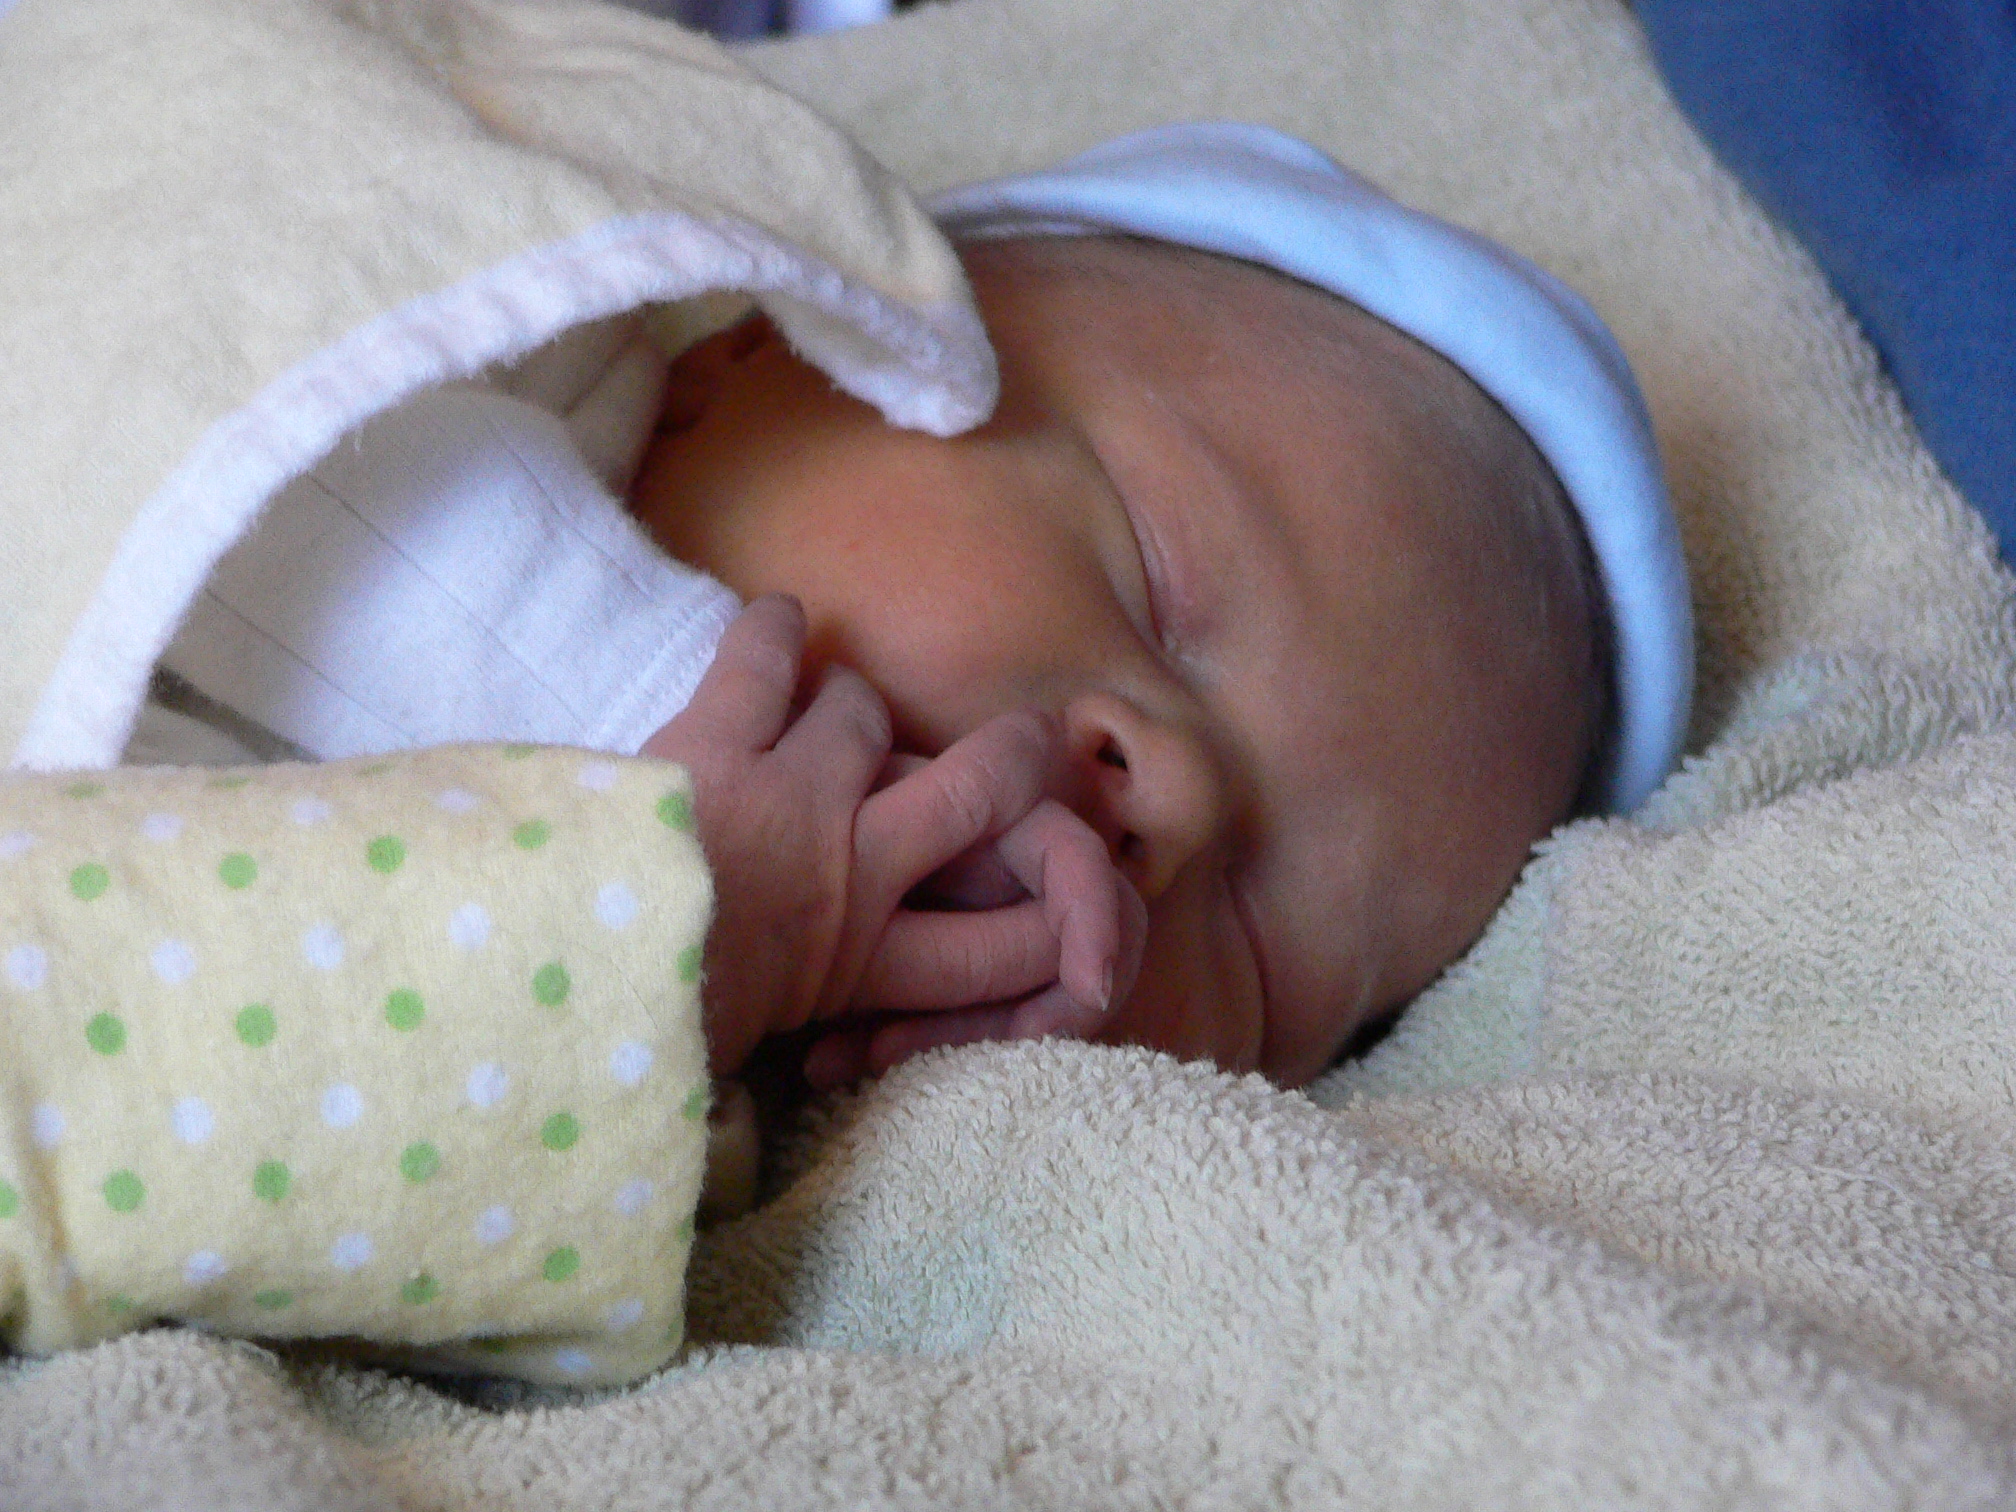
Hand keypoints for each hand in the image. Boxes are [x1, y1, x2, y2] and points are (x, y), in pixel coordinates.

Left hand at [644, 596, 1142, 1078]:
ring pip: (866, 711)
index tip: (1065, 917)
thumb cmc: (640, 1045)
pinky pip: (761, 659)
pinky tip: (778, 617)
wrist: (551, 1001)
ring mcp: (786, 795)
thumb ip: (800, 1044)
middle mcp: (848, 871)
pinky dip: (771, 630)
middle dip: (1019, 759)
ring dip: (852, 708)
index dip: (1068, 924)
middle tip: (1031, 743)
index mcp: (858, 967)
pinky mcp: (710, 741)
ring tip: (832, 711)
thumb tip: (804, 1074)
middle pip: (984, 789)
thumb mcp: (743, 1067)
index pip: (1011, 942)